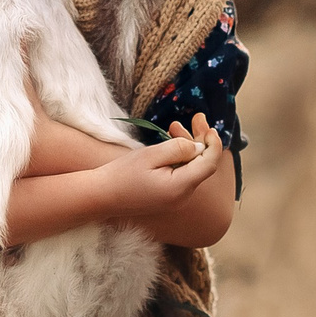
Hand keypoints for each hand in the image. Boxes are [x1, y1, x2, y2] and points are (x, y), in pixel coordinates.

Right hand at [92, 113, 224, 219]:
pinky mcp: (168, 197)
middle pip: (202, 166)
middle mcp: (183, 197)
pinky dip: (180, 158)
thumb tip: (198, 146)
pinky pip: (181, 175)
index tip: (210, 126)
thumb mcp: (150, 155)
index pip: (209, 164)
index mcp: (180, 187)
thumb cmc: (122, 174)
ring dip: (188, 147)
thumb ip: (178, 149)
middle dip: (201, 140)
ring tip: (175, 125)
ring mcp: (176, 199)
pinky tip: (171, 142)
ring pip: (192, 169)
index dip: (213, 144)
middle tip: (198, 117)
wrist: (102, 196)